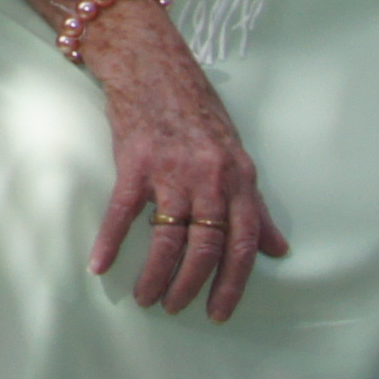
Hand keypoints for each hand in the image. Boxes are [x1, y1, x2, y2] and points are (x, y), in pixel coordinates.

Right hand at [80, 7, 288, 318]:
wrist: (152, 65)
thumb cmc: (196, 110)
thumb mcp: (237, 156)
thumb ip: (255, 207)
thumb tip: (278, 249)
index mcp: (239, 180)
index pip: (243, 244)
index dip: (232, 284)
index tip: (218, 313)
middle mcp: (210, 179)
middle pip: (205, 247)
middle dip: (190, 286)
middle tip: (175, 308)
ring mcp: (172, 171)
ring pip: (167, 238)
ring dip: (155, 275)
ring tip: (145, 298)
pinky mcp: (135, 163)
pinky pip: (122, 212)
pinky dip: (110, 242)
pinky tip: (100, 265)